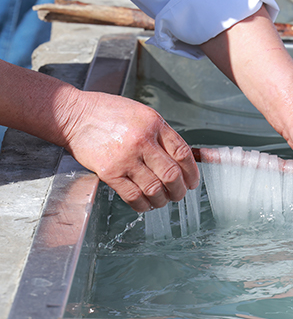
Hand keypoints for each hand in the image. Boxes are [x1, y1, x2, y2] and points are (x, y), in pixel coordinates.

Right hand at [59, 90, 199, 211]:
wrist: (74, 116)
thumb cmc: (109, 114)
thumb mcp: (142, 115)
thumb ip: (162, 135)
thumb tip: (183, 158)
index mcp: (154, 124)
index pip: (183, 153)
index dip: (192, 172)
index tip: (193, 181)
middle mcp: (142, 141)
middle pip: (172, 175)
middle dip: (180, 190)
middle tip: (180, 194)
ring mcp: (125, 158)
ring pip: (154, 189)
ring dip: (163, 200)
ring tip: (162, 200)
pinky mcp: (109, 172)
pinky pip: (133, 196)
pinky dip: (143, 205)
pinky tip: (145, 204)